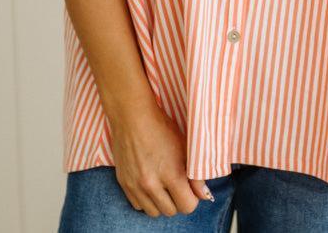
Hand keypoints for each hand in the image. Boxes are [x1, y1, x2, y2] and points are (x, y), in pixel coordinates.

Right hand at [107, 94, 212, 216]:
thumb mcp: (185, 147)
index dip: (192, 199)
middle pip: (170, 211)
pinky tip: (150, 184)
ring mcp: (135, 186)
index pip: (187, 206)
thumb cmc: (161, 127)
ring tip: (163, 185)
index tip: (190, 189)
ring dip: (161, 203)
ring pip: (154, 212)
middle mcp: (151, 185)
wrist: (132, 116)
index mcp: (171, 174)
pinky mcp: (123, 184)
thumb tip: (204, 195)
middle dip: (177, 201)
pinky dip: (145, 200)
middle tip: (177, 185)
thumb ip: (196, 175)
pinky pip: (138, 205)